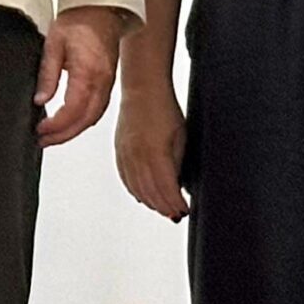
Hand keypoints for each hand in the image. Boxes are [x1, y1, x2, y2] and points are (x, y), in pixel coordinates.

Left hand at [34, 5, 122, 147]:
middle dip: (64, 135)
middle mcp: (102, 81)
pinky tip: (68, 123)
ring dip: (73, 131)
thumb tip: (40, 101)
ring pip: (93, 117)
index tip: (40, 130)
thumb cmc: (78, 22)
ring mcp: (108, 83)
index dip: (57, 125)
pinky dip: (83, 120)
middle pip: (86, 120)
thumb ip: (47, 75)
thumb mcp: (53, 45)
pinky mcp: (108, 82)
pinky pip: (98, 108)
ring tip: (51, 137)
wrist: (102, 10)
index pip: (74, 109)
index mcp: (88, 72)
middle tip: (42, 140)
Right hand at [115, 80, 189, 220]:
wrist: (141, 89)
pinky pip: (125, 177)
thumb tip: (178, 184)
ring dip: (150, 201)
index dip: (175, 204)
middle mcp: (136, 156)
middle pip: (149, 192)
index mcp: (154, 153)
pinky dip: (134, 190)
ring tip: (162, 208)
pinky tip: (141, 195)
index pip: (166, 189)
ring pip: (135, 187)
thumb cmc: (164, 108)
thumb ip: (177, 162)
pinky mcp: (119, 150)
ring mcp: (125, 154)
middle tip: (175, 214)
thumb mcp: (180, 136)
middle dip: (163, 206)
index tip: (184, 211)